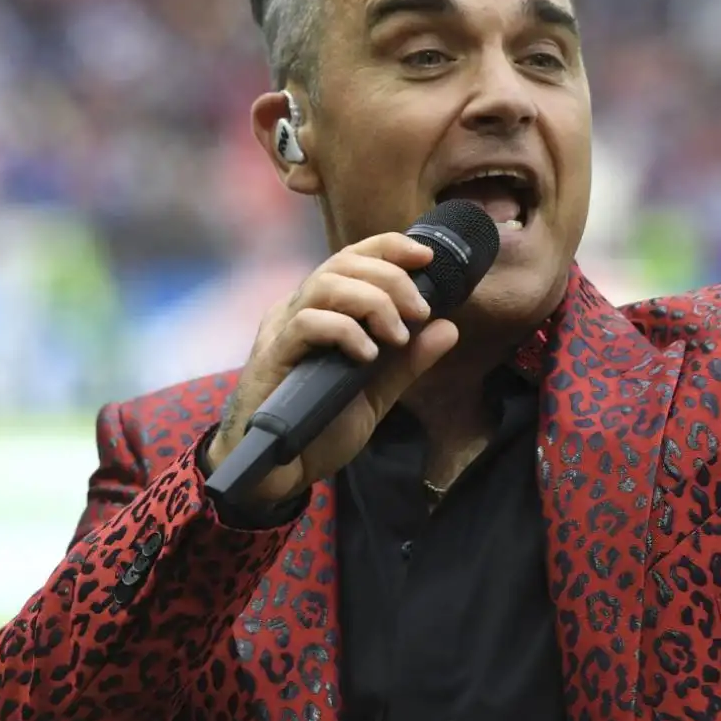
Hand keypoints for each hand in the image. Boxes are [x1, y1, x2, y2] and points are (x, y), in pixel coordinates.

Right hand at [205, 233, 460, 505]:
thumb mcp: (377, 391)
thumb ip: (409, 361)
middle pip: (342, 263)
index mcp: (322, 311)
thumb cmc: (320, 425)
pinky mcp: (272, 356)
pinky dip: (344, 332)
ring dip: (371, 301)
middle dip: (390, 278)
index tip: (427, 256)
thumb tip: (449, 327)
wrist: (278, 472)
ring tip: (396, 335)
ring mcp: (282, 330)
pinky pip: (306, 324)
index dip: (389, 248)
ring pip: (324, 285)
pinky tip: (367, 356)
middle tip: (420, 310)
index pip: (352, 258)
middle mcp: (298, 310)